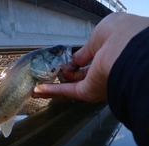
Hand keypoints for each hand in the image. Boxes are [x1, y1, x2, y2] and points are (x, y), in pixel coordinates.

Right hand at [32, 13, 148, 102]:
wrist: (127, 51)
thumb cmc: (120, 36)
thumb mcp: (99, 34)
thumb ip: (85, 50)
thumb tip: (74, 60)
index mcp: (108, 54)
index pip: (88, 60)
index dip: (75, 61)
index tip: (63, 63)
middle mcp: (102, 71)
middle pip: (78, 76)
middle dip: (64, 76)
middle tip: (49, 76)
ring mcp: (95, 83)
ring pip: (69, 87)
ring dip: (52, 88)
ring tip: (36, 87)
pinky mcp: (88, 93)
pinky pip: (66, 92)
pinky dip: (51, 92)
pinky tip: (37, 92)